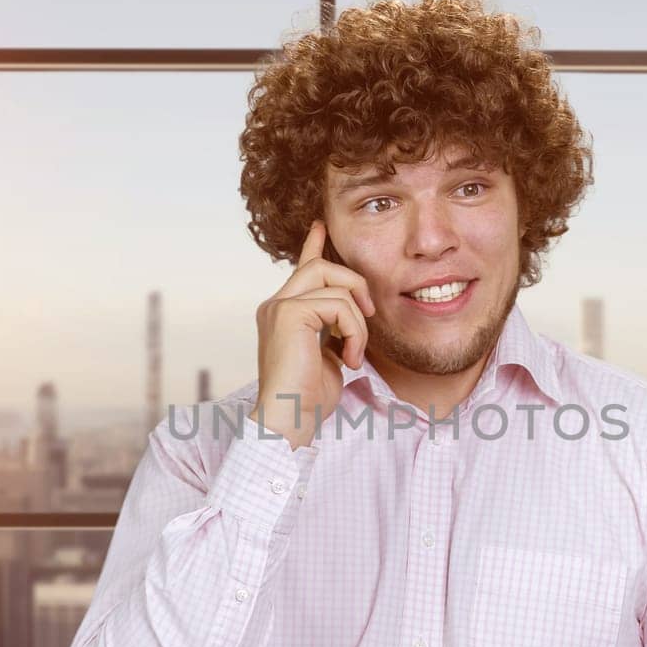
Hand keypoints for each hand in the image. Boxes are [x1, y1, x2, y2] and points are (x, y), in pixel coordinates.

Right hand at [248, 219, 376, 448]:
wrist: (289, 421)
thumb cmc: (309, 399)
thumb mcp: (329, 357)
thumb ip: (334, 330)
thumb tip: (353, 315)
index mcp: (284, 313)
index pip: (302, 269)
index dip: (313, 245)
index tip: (321, 225)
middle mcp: (276, 305)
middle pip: (322, 266)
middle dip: (355, 283)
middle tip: (370, 315)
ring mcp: (279, 306)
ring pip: (335, 284)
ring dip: (358, 320)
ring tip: (355, 353)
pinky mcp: (288, 313)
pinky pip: (338, 304)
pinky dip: (354, 331)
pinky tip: (349, 358)